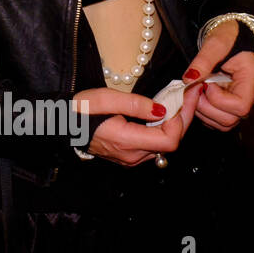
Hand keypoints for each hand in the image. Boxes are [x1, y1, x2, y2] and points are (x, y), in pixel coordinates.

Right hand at [72, 86, 186, 165]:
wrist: (63, 123)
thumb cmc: (81, 109)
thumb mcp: (106, 98)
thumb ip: (136, 104)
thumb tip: (163, 109)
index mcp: (127, 141)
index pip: (169, 140)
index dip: (180, 120)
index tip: (184, 97)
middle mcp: (132, 155)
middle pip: (170, 142)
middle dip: (183, 117)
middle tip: (190, 94)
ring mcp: (131, 158)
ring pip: (164, 144)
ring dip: (174, 123)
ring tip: (179, 100)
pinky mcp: (129, 155)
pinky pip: (154, 145)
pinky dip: (163, 128)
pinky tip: (164, 112)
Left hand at [182, 20, 253, 130]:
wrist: (232, 35)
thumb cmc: (228, 36)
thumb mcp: (216, 43)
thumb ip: (203, 61)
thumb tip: (189, 79)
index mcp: (252, 80)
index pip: (240, 106)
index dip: (218, 99)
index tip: (205, 83)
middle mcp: (250, 95)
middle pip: (231, 119)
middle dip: (207, 107)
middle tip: (195, 88)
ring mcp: (241, 101)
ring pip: (224, 123)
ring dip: (203, 111)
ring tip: (196, 90)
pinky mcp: (230, 105)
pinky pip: (218, 120)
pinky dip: (204, 113)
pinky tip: (198, 96)